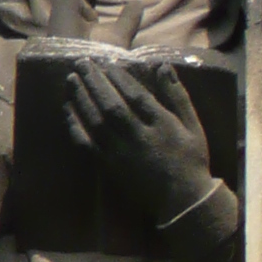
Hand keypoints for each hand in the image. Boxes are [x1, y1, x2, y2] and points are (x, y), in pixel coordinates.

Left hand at [61, 62, 216, 231]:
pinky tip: (68, 109)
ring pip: (95, 121)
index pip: (135, 96)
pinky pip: (86, 143)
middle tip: (81, 63)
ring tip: (71, 79)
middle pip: (111, 105)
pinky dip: (75, 125)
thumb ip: (177, 95)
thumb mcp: (193, 125)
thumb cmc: (191, 159)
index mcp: (161, 125)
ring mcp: (121, 153)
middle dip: (94, 82)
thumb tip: (162, 66)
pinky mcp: (109, 165)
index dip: (118, 78)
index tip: (106, 63)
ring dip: (81, 98)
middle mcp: (138, 137)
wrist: (182, 198)